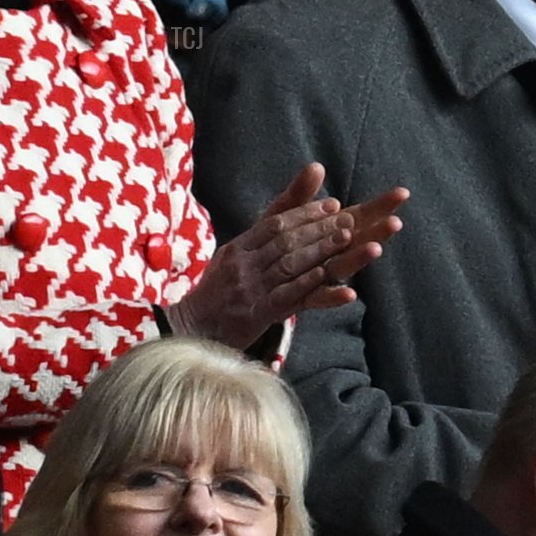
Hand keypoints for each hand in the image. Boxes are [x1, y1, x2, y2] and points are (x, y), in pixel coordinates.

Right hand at [169, 163, 407, 347]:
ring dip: (321, 248)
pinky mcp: (256, 313)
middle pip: (285, 239)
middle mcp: (243, 263)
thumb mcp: (229, 260)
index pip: (274, 223)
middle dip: (318, 226)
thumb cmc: (214, 296)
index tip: (331, 204)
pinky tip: (338, 284)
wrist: (188, 330)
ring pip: (290, 262)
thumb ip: (255, 240)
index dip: (304, 212)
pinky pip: (290, 296)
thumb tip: (280, 222)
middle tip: (346, 217)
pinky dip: (314, 287)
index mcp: (237, 248)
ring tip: (347, 238)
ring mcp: (249, 287)